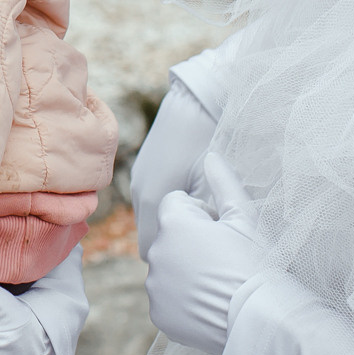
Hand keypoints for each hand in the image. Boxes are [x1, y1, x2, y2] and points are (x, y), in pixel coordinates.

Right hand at [132, 85, 218, 260]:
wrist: (201, 98)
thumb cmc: (213, 141)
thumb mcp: (213, 186)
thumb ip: (204, 220)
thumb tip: (202, 245)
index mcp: (155, 198)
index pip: (151, 249)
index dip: (173, 256)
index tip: (196, 256)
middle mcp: (140, 190)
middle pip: (149, 235)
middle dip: (170, 243)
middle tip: (201, 241)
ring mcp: (140, 177)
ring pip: (150, 217)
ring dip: (168, 224)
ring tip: (200, 219)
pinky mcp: (145, 166)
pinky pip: (151, 199)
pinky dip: (165, 206)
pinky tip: (190, 195)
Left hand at [144, 155, 266, 354]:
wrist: (260, 318)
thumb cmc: (256, 262)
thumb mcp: (244, 218)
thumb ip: (224, 183)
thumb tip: (212, 157)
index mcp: (173, 222)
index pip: (176, 203)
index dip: (202, 213)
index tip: (223, 230)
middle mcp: (155, 251)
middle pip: (170, 236)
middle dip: (191, 241)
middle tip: (224, 257)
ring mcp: (155, 285)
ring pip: (167, 267)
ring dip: (185, 269)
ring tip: (218, 281)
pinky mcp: (158, 314)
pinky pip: (166, 298)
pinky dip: (181, 299)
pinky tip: (209, 302)